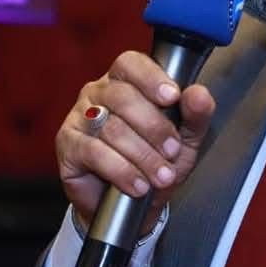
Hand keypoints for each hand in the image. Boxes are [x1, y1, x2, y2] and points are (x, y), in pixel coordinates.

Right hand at [55, 51, 215, 234]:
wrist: (135, 204)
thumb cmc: (158, 159)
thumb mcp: (186, 138)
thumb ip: (196, 114)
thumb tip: (198, 93)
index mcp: (126, 80)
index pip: (131, 63)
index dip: (151, 77)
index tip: (172, 97)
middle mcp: (98, 92)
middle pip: (123, 97)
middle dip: (154, 127)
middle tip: (173, 151)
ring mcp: (79, 117)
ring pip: (111, 128)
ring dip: (142, 155)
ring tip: (161, 176)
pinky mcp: (67, 145)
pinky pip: (94, 152)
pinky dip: (122, 170)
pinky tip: (138, 184)